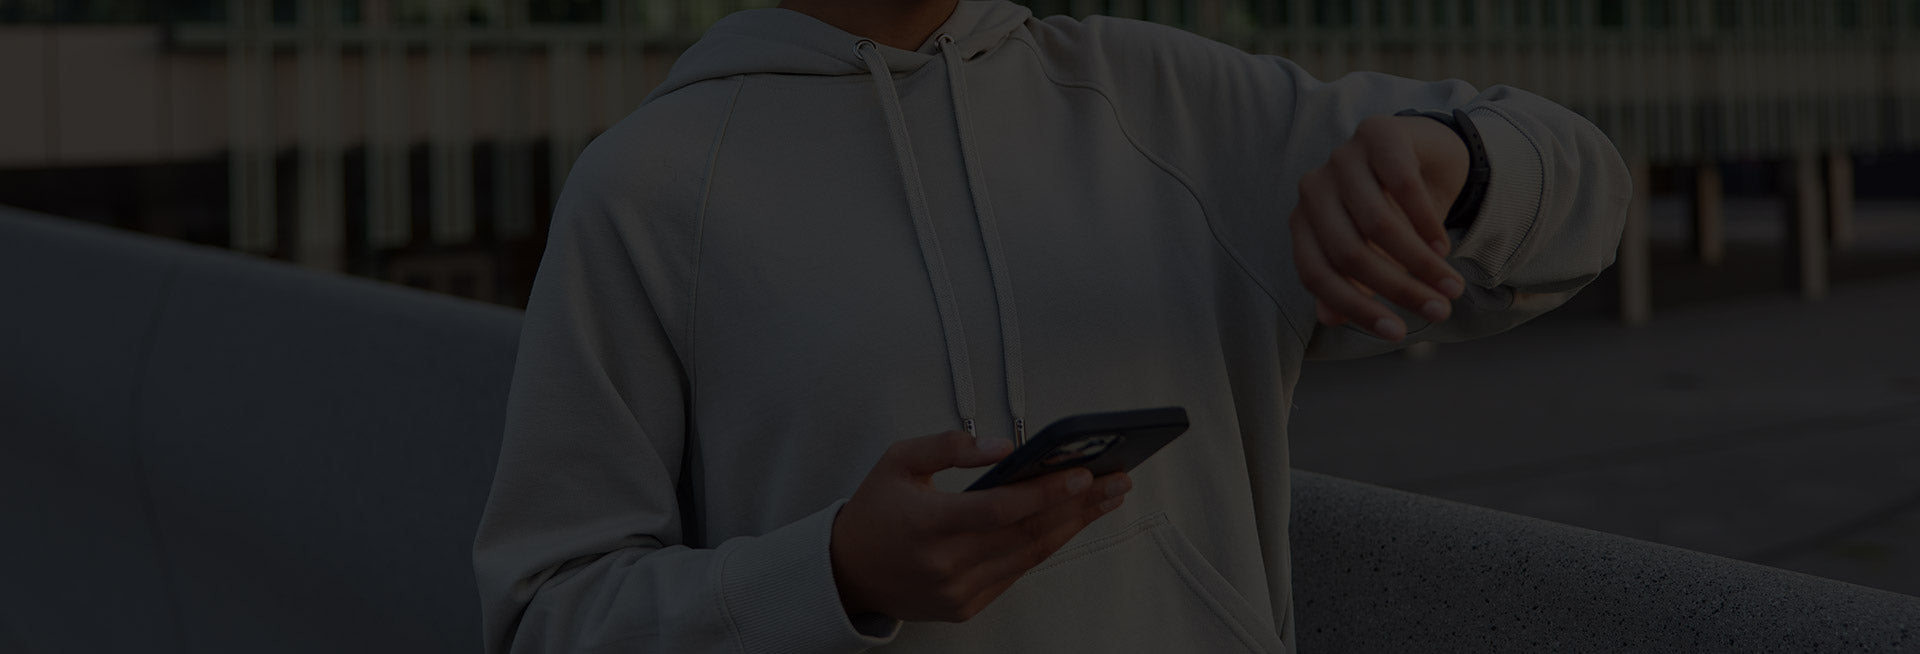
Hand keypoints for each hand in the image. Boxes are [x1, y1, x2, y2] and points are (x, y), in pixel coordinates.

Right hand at [830, 430, 1131, 621]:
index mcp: (927, 523)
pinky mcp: (966, 607)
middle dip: (1077, 506)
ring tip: (1104, 501)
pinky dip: (1045, 547)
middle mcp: (944, 564)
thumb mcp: (898, 460)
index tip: (1082, 474)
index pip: (998, 509)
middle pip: (1026, 534)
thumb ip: (948, 445)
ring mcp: (958, 591)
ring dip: (1072, 527)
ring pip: (1029, 556)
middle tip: (1115, 483)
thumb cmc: (875, 511)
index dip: (1044, 492)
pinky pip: (1015, 574)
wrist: (847, 572)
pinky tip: (1069, 524)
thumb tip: (1005, 447)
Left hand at [1290, 114, 1471, 339]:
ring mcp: (1342, 157)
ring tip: (1450, 285)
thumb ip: (1348, 284)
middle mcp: (1313, 188)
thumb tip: (1329, 319)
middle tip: (1439, 311)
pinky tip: (1444, 246)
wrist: (1424, 156)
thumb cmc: (1392, 213)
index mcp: (1303, 222)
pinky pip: (1402, 186)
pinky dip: (1426, 222)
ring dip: (1420, 261)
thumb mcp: (1371, 254)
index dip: (1355, 308)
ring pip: (1377, 224)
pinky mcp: (1377, 133)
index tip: (1395, 333)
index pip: (1316, 274)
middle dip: (1398, 289)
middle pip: (1348, 252)